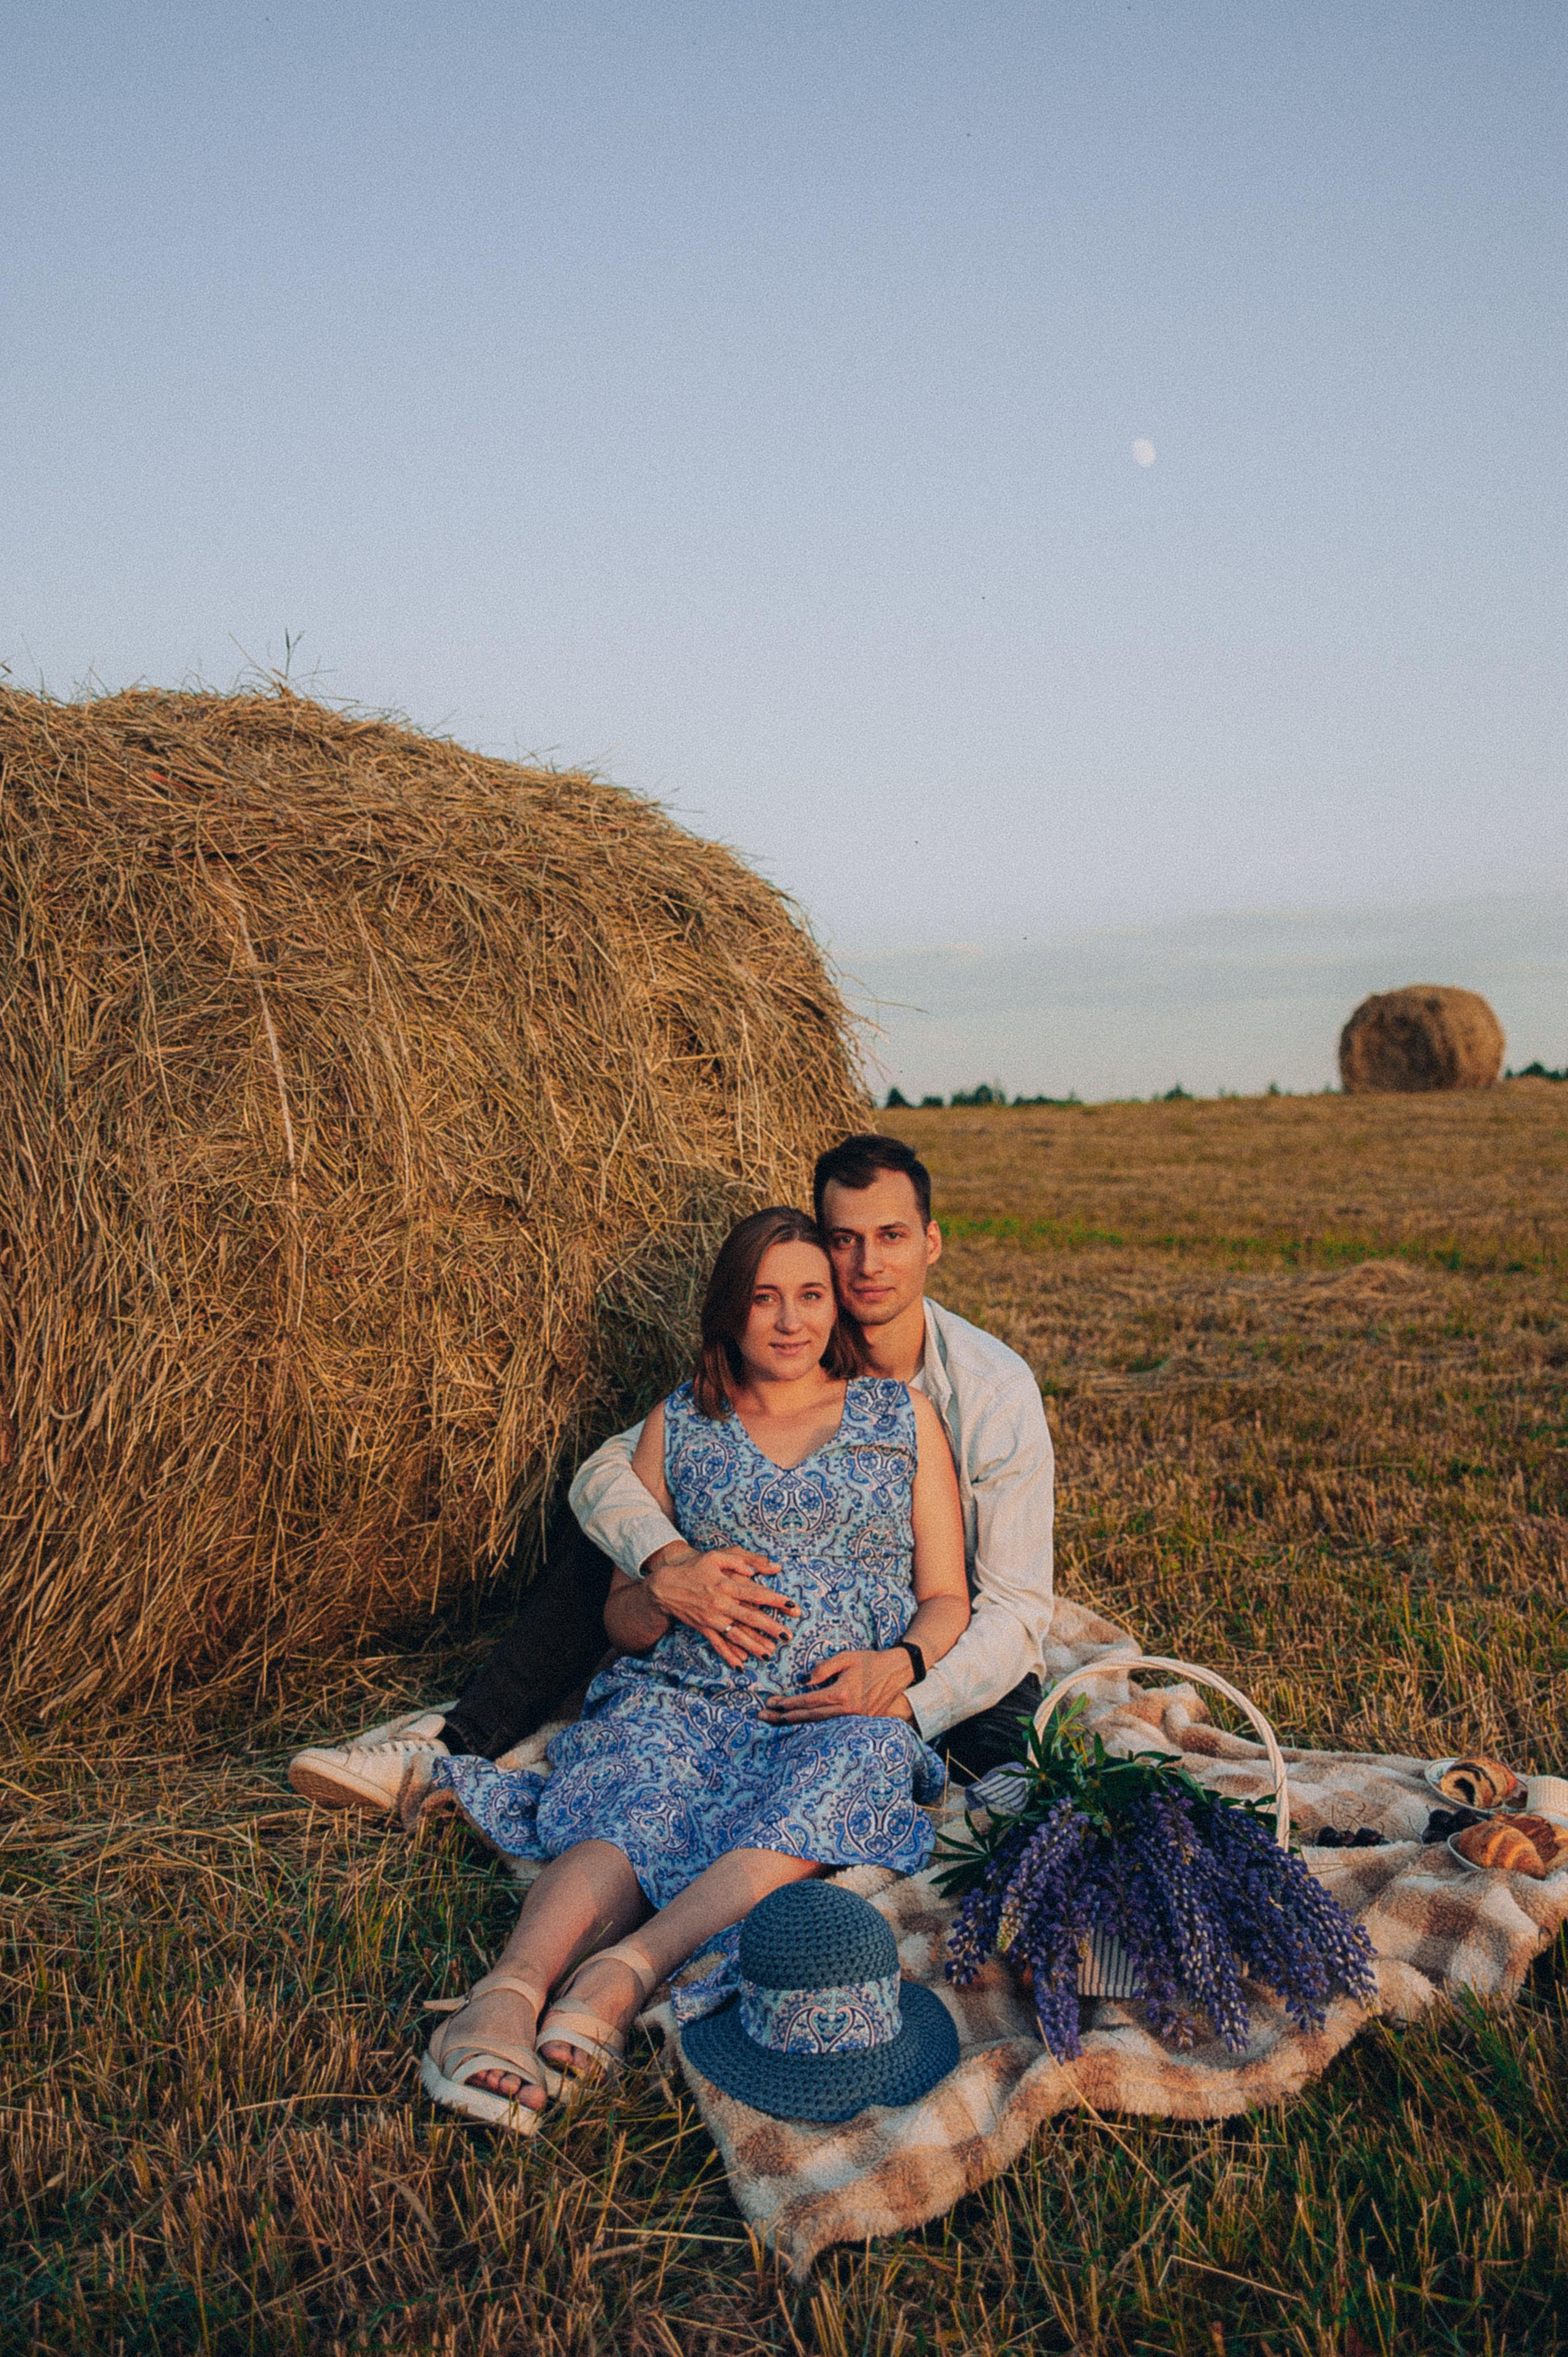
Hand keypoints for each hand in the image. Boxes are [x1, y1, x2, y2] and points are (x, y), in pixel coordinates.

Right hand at [642, 1542, 799, 1670]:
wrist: (665, 1587)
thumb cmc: (693, 1568)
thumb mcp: (715, 1556)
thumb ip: (739, 1559)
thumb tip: (761, 1568)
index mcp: (726, 1585)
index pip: (756, 1593)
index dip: (775, 1600)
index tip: (793, 1606)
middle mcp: (720, 1604)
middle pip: (750, 1618)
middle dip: (770, 1627)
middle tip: (788, 1636)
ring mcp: (711, 1619)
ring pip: (736, 1635)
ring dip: (754, 1645)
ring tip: (770, 1654)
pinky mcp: (703, 1629)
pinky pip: (718, 1645)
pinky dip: (729, 1656)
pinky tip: (741, 1666)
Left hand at [758, 1648, 915, 1723]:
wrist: (898, 1672)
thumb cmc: (870, 1661)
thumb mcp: (846, 1658)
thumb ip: (824, 1668)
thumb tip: (805, 1681)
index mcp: (842, 1694)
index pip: (808, 1701)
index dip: (788, 1703)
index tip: (771, 1702)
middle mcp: (847, 1711)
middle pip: (808, 1718)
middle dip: (783, 1718)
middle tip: (763, 1717)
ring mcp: (853, 1720)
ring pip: (818, 1725)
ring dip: (795, 1724)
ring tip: (775, 1723)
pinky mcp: (859, 1723)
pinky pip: (830, 1726)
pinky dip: (813, 1727)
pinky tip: (800, 1727)